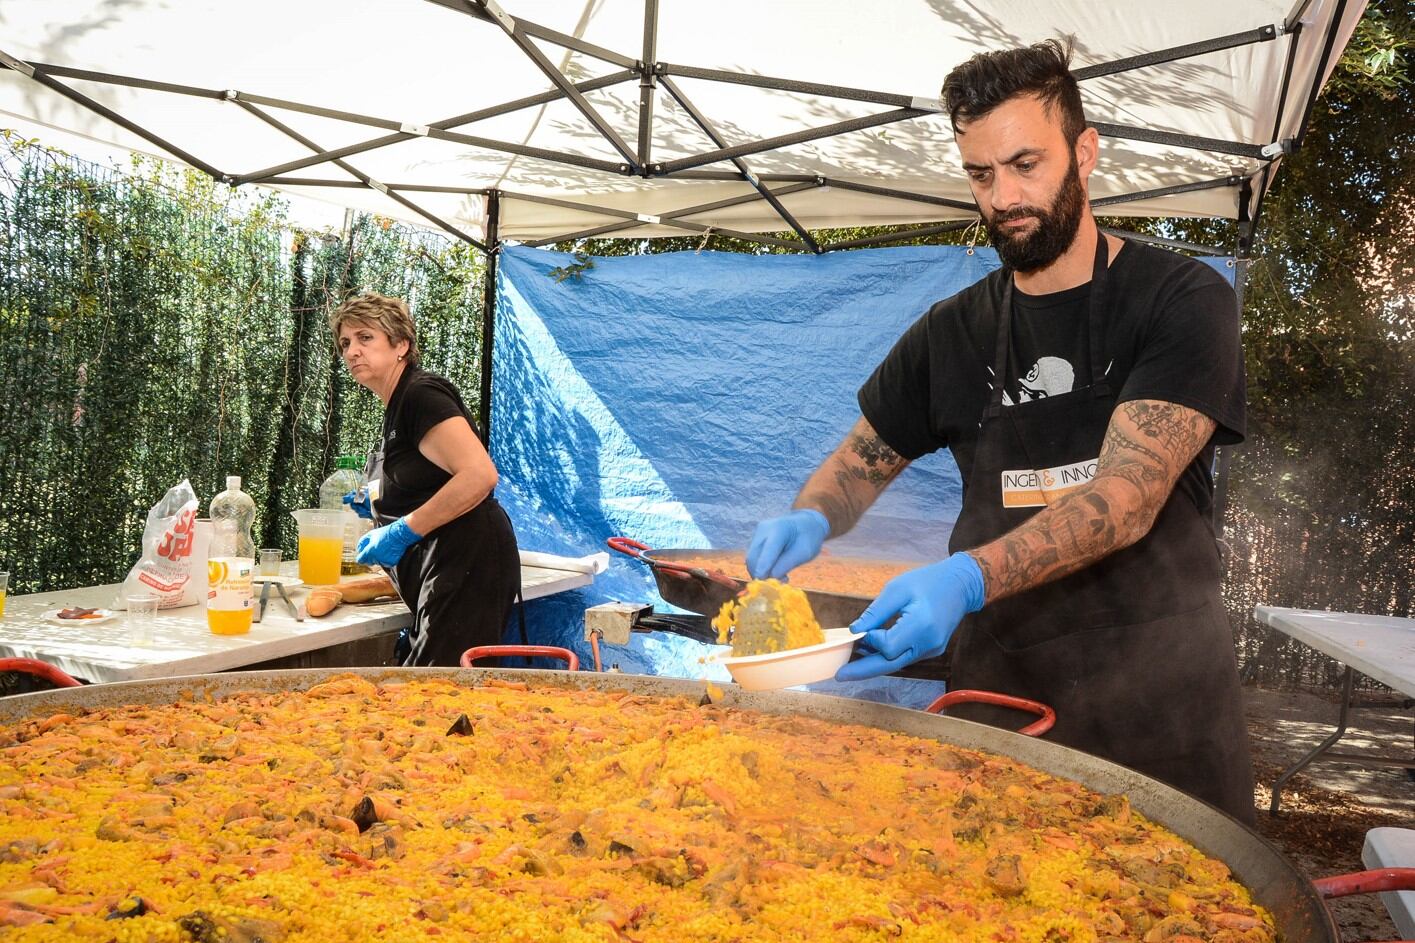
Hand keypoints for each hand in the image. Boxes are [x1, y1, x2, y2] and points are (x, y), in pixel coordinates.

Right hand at [343, 490, 372, 519]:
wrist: (384, 507)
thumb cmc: (374, 499)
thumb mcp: (362, 497)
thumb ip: (352, 498)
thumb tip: (344, 499)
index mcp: (363, 492)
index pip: (352, 495)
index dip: (349, 498)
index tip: (347, 501)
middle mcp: (363, 499)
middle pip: (353, 504)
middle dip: (356, 506)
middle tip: (361, 506)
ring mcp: (366, 506)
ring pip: (356, 510)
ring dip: (361, 510)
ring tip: (367, 510)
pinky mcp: (368, 512)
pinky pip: (361, 514)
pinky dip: (364, 514)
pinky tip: (369, 513)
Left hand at [355, 517, 421, 566]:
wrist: (400, 534)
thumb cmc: (386, 533)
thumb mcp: (371, 534)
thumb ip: (363, 542)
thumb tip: (359, 548)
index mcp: (370, 551)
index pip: (360, 560)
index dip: (361, 558)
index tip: (362, 556)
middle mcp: (376, 557)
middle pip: (368, 562)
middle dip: (370, 557)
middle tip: (375, 549)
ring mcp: (384, 561)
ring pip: (377, 562)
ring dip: (378, 558)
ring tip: (384, 548)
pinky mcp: (391, 563)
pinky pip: (385, 563)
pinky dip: (386, 559)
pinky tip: (388, 551)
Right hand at [745, 509, 829, 578]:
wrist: (806, 524)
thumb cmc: (809, 537)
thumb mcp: (805, 552)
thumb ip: (788, 563)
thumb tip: (771, 576)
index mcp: (779, 528)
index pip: (768, 550)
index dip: (763, 566)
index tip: (761, 582)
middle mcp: (764, 529)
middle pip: (755, 557)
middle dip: (762, 574)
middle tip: (782, 582)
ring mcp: (758, 533)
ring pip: (752, 559)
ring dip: (762, 573)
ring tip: (782, 577)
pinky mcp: (756, 540)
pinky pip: (754, 558)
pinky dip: (762, 568)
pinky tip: (776, 570)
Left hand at [835, 552, 984, 680]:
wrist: (961, 585)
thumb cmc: (928, 581)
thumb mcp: (897, 589)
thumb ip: (876, 612)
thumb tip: (855, 631)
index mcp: (921, 626)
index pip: (889, 646)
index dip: (872, 640)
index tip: (864, 630)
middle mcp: (928, 644)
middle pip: (891, 664)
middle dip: (863, 670)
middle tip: (839, 675)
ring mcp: (931, 650)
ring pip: (897, 663)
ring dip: (874, 661)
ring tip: (851, 659)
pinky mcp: (931, 650)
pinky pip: (904, 657)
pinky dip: (887, 655)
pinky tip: (871, 649)